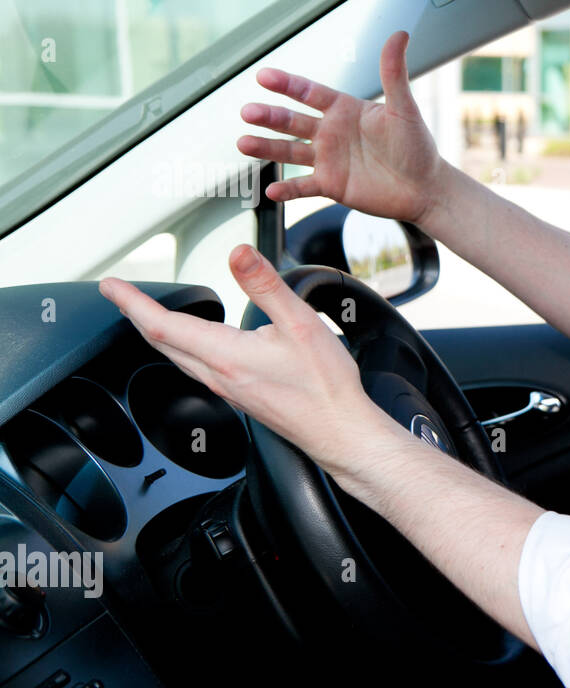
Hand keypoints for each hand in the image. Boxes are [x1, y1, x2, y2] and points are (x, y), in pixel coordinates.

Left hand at [98, 244, 388, 474]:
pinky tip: (194, 344)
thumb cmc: (325, 387)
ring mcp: (227, 389)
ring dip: (157, 333)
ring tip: (148, 315)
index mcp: (225, 355)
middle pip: (162, 343)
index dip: (132, 302)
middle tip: (120, 295)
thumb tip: (239, 255)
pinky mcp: (240, 396)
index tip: (111, 286)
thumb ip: (266, 286)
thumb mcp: (301, 324)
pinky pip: (197, 369)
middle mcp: (218, 376)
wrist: (339, 431)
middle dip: (136, 315)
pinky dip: (182, 348)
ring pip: (177, 357)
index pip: (162, 325)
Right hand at [236, 31, 441, 224]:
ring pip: (290, 151)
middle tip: (248, 112)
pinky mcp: (331, 185)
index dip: (287, 84)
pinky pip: (303, 187)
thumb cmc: (417, 146)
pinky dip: (287, 189)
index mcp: (344, 109)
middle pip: (293, 121)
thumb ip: (394, 73)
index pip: (309, 92)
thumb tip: (399, 34)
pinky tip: (270, 191)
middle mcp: (331, 132)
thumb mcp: (404, 108)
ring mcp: (328, 159)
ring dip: (267, 148)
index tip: (264, 76)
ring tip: (243, 143)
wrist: (425, 188)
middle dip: (270, 116)